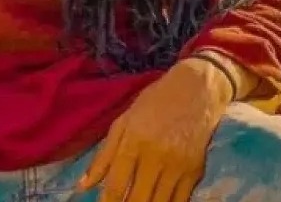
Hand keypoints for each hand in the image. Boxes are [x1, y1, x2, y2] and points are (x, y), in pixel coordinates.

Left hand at [79, 58, 235, 201]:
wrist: (197, 89)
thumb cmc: (155, 102)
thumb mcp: (124, 121)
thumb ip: (104, 156)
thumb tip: (83, 186)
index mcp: (134, 142)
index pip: (116, 184)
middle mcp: (156, 157)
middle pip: (138, 200)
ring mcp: (178, 166)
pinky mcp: (196, 172)